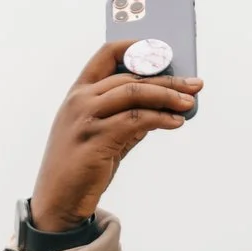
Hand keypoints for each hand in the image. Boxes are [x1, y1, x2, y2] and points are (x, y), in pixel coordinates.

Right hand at [27, 41, 201, 231]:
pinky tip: (175, 122)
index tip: (163, 53)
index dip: (136, 48)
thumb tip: (161, 109)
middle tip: (194, 85)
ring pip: (134, 93)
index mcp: (78, 93)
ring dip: (167, 96)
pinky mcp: (96, 139)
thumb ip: (126, 119)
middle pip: (130, 76)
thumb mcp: (101, 136)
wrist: (58, 201)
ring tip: (189, 104)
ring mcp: (86, 118)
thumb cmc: (80, 169)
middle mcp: (79, 100)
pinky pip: (136, 120)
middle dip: (167, 79)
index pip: (107, 55)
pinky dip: (160, 118)